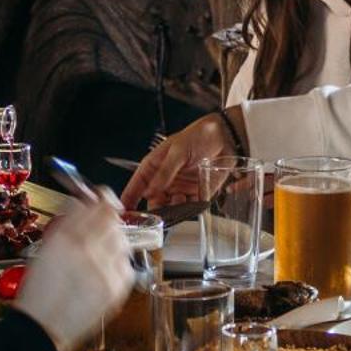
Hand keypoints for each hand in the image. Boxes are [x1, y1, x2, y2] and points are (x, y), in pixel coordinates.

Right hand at [13, 196, 132, 350]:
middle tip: (100, 227)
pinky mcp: (117, 288)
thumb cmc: (38, 292)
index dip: (102, 198)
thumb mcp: (44, 250)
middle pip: (113, 220)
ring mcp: (105, 270)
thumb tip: (81, 205)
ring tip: (100, 253)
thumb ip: (66, 225)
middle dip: (108, 220)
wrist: (42, 328)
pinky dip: (118, 263)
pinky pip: (126, 265)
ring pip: (123, 240)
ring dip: (114, 241)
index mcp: (64, 238)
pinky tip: (103, 271)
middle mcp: (87, 251)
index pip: (97, 205)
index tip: (102, 198)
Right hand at [122, 111, 236, 209]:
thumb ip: (165, 172)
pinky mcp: (197, 193)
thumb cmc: (198, 136)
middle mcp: (166, 179)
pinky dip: (190, 208)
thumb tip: (150, 191)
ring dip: (173, 208)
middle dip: (155, 209)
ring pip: (171, 208)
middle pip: (154, 201)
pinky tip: (192, 199)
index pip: (138, 184)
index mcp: (155, 165)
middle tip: (157, 214)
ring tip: (180, 197)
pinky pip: (190, 207)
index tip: (124, 211)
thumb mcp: (177, 151)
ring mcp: (181, 187)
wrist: (225, 137)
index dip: (130, 198)